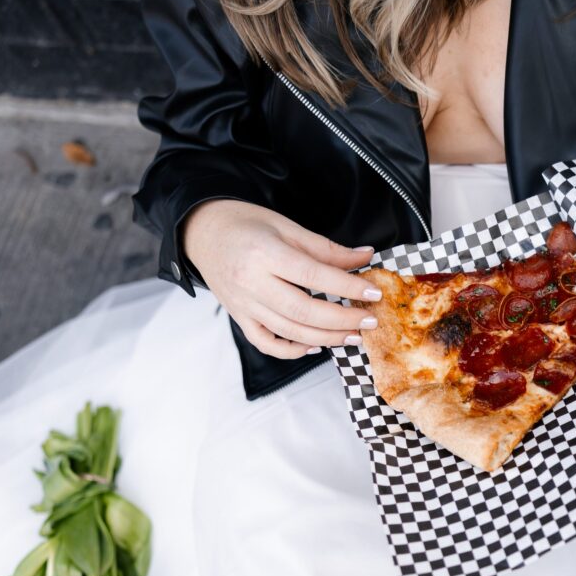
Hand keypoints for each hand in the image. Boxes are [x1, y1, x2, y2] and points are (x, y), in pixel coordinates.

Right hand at [182, 199, 380, 358]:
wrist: (201, 232)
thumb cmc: (245, 225)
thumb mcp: (286, 227)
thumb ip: (326, 248)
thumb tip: (365, 257)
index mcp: (264, 253)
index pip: (314, 276)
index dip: (348, 287)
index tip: (374, 293)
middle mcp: (251, 282)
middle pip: (304, 311)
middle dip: (343, 320)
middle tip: (370, 321)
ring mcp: (243, 305)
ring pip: (289, 331)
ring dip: (326, 338)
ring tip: (353, 335)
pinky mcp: (239, 318)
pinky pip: (267, 343)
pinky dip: (293, 350)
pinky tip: (316, 344)